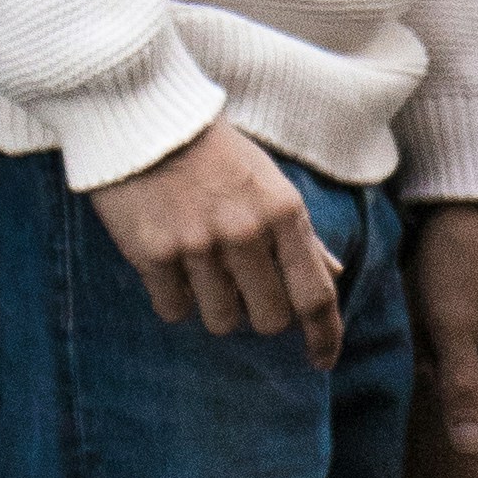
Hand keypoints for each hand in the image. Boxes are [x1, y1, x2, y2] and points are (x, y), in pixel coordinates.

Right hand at [93, 117, 343, 358]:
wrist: (143, 116)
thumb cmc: (213, 152)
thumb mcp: (269, 181)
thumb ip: (301, 233)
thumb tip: (333, 273)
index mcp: (283, 213)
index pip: (315, 294)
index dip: (324, 336)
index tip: (322, 360)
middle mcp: (246, 232)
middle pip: (269, 320)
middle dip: (259, 315)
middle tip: (241, 289)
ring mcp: (199, 245)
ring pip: (221, 321)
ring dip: (214, 306)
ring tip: (200, 268)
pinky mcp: (154, 254)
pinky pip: (174, 309)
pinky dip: (173, 297)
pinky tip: (168, 266)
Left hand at [408, 199, 477, 477]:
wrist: (468, 203)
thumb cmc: (460, 259)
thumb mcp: (451, 326)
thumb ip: (462, 390)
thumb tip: (471, 452)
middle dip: (468, 420)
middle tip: (433, 375)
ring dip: (456, 391)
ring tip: (432, 346)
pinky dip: (453, 372)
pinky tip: (435, 339)